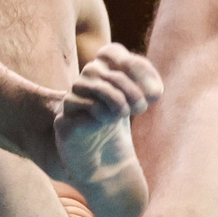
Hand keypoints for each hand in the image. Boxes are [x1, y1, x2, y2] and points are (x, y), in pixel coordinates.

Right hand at [52, 44, 163, 216]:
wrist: (104, 165)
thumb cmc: (118, 129)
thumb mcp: (137, 103)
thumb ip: (147, 90)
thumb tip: (153, 90)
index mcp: (99, 72)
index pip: (111, 51)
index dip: (134, 66)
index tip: (153, 93)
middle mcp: (83, 82)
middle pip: (104, 70)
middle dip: (130, 89)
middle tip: (140, 109)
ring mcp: (71, 101)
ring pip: (92, 85)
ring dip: (116, 100)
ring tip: (123, 115)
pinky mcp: (64, 121)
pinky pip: (81, 107)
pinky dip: (100, 113)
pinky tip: (105, 123)